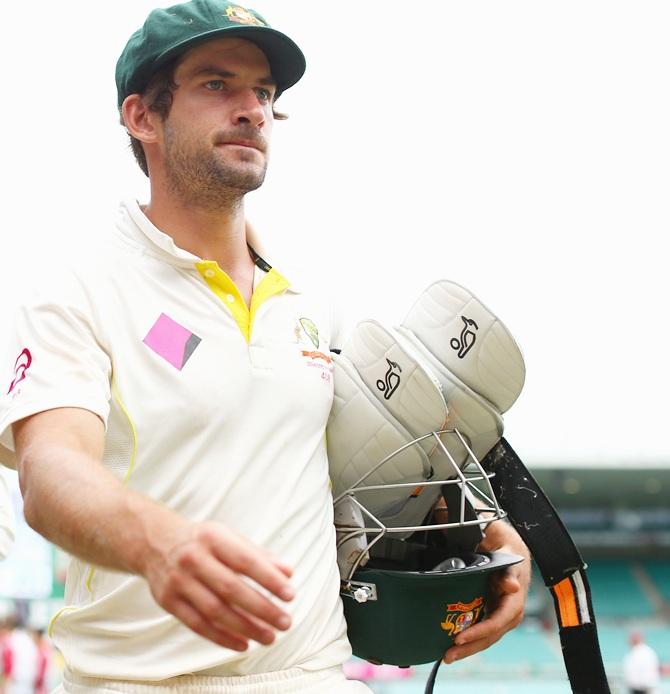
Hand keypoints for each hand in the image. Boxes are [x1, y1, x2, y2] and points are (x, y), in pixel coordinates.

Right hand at [142, 519, 294, 651]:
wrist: (156, 543)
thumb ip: (259, 555)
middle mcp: (194, 558)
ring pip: (215, 611)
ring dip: (245, 627)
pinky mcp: (169, 601)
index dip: (269, 579)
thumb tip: (288, 573)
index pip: (246, 560)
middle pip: (231, 588)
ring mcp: (179, 581)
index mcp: (213, 538)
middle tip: (284, 621)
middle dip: (261, 608)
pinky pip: (198, 625)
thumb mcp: (230, 538)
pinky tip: (243, 643)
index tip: (290, 594)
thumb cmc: (203, 541)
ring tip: (269, 636)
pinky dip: (222, 638)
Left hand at [443, 520, 529, 663]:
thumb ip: (505, 563)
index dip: (483, 629)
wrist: (508, 541)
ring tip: (447, 657)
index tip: (462, 636)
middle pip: (494, 633)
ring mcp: (502, 609)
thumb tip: (511, 587)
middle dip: (472, 646)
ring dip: (469, 648)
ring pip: (488, 635)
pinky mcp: (493, 610)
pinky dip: (470, 640)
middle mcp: (511, 604)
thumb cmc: (503, 540)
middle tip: (449, 654)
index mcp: (515, 588)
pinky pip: (483, 629)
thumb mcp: (503, 542)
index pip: (502, 617)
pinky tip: (452, 647)